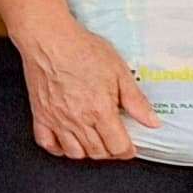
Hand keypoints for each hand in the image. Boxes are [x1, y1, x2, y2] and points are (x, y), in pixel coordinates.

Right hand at [18, 18, 154, 161]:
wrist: (49, 38)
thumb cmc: (81, 49)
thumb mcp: (118, 71)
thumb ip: (136, 101)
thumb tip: (152, 121)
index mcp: (100, 110)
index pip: (117, 147)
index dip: (127, 150)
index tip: (129, 146)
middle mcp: (78, 120)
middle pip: (98, 152)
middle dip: (110, 151)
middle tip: (114, 140)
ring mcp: (57, 120)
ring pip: (74, 153)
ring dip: (88, 151)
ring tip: (94, 140)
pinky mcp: (41, 115)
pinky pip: (48, 144)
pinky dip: (58, 148)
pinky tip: (66, 141)